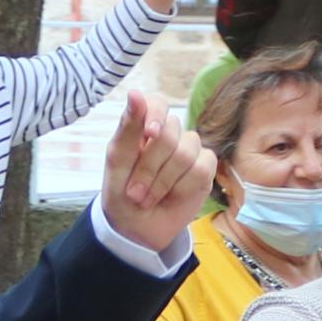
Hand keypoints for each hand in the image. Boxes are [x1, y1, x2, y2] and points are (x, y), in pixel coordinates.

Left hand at [96, 90, 216, 256]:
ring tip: (148, 197)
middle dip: (150, 167)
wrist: (136, 228)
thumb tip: (135, 92)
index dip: (156, 116)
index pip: (157, 103)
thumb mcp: (117, 161)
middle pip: (170, 132)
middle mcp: (169, 134)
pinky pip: (202, 168)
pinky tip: (172, 196)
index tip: (149, 134)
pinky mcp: (204, 168)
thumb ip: (127, 127)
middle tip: (135, 190)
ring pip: (186, 151)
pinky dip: (183, 186)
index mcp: (144, 126)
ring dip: (163, 182)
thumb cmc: (121, 191)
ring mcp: (189, 150)